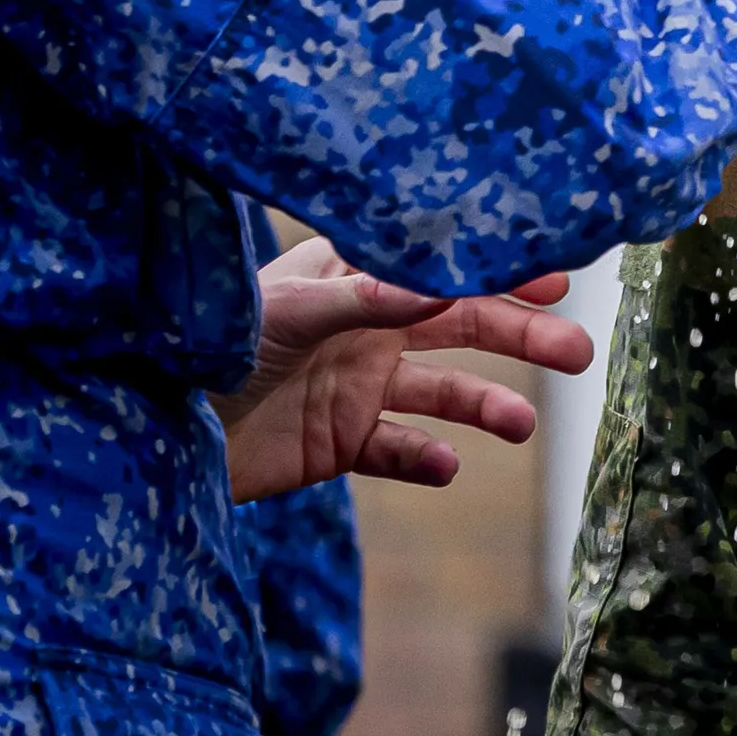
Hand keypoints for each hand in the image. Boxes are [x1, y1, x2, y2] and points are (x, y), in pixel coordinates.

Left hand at [214, 234, 573, 501]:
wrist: (159, 429)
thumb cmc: (216, 347)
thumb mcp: (295, 313)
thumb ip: (371, 298)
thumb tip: (448, 284)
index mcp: (354, 280)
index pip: (441, 269)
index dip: (500, 272)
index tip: (558, 277)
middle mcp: (365, 327)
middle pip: (460, 329)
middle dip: (519, 339)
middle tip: (578, 352)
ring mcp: (357, 386)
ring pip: (443, 393)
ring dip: (486, 405)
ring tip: (520, 426)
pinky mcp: (343, 442)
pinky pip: (400, 450)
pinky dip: (426, 459)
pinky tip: (442, 466)